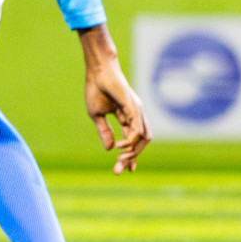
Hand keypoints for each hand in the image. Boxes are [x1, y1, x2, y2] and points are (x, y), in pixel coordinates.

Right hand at [79, 25, 150, 173]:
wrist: (98, 71)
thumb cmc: (96, 89)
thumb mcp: (96, 115)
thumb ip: (104, 131)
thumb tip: (108, 148)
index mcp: (128, 116)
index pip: (133, 139)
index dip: (131, 155)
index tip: (125, 169)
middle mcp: (136, 115)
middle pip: (141, 142)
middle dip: (131, 158)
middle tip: (118, 170)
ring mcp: (137, 112)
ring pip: (144, 138)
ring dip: (133, 152)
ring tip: (120, 159)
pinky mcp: (134, 108)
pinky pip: (137, 130)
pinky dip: (130, 141)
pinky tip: (119, 147)